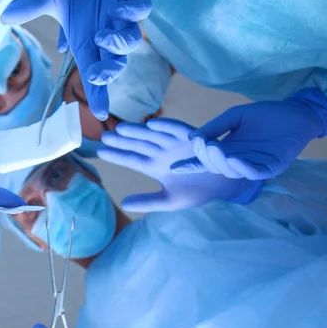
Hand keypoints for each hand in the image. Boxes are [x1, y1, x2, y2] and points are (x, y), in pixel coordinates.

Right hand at [1, 0, 150, 120]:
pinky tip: (119, 8)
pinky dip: (132, 11)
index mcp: (86, 39)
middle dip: (108, 71)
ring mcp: (122, 16)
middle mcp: (105, 33)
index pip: (93, 73)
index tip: (102, 114)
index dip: (99, 94)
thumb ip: (29, 6)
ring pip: (132, 40)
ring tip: (102, 35)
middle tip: (96, 74)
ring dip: (119, 43)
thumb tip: (4, 17)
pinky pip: (141, 9)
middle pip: (115, 63)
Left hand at [98, 118, 262, 211]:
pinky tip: (151, 123)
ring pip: (152, 135)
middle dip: (122, 141)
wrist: (225, 185)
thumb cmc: (198, 191)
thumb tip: (123, 203)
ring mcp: (175, 143)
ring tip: (121, 129)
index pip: (132, 160)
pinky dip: (166, 126)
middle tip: (105, 137)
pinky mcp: (191, 137)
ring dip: (138, 131)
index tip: (101, 152)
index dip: (117, 155)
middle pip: (138, 145)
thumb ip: (147, 202)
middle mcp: (162, 152)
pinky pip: (177, 130)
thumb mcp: (170, 201)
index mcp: (155, 167)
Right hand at [170, 88, 326, 179]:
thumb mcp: (235, 116)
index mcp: (227, 149)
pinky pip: (254, 171)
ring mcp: (254, 165)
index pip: (205, 159)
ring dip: (221, 162)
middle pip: (216, 166)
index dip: (191, 164)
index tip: (175, 167)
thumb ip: (215, 127)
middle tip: (203, 145)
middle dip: (206, 158)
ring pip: (232, 170)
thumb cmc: (266, 114)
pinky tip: (233, 158)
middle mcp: (238, 160)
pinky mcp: (271, 167)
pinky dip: (242, 167)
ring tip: (215, 148)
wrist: (297, 113)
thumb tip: (192, 138)